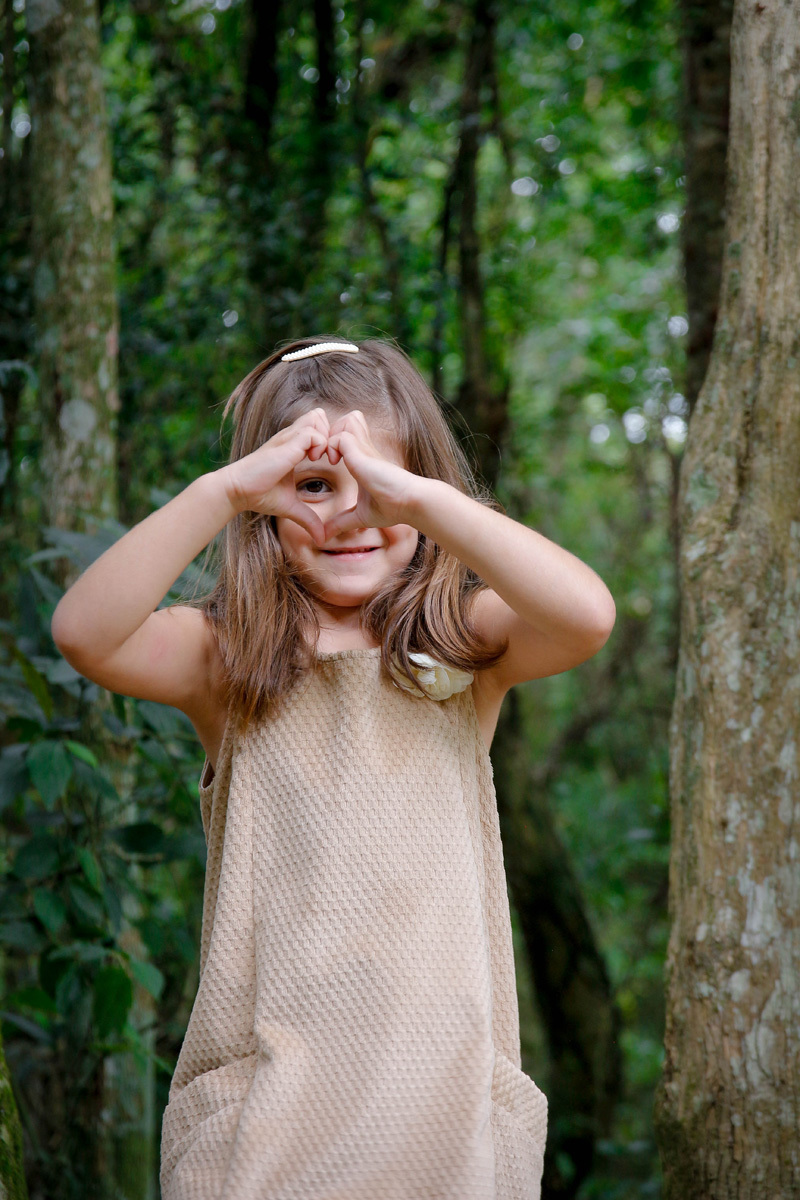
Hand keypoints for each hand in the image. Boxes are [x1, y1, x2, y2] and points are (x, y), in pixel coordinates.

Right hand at [222, 408, 330, 544]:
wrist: (237, 491)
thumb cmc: (259, 495)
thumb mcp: (291, 508)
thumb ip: (308, 519)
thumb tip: (321, 540)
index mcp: (294, 447)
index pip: (318, 427)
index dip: (328, 441)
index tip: (329, 461)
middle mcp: (292, 437)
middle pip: (320, 416)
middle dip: (330, 433)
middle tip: (328, 456)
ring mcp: (288, 438)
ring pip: (318, 418)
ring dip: (325, 437)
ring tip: (319, 458)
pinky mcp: (286, 444)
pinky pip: (313, 433)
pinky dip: (319, 445)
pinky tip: (312, 460)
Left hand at [323, 410, 417, 539]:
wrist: (409, 502)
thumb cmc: (392, 508)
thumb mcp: (360, 516)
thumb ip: (341, 522)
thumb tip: (323, 537)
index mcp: (361, 460)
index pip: (346, 435)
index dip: (331, 442)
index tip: (325, 461)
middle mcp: (362, 450)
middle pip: (346, 420)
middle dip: (328, 434)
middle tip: (322, 455)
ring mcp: (362, 449)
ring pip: (343, 422)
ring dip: (329, 437)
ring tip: (328, 457)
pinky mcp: (361, 452)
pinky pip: (338, 436)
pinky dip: (331, 446)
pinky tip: (334, 462)